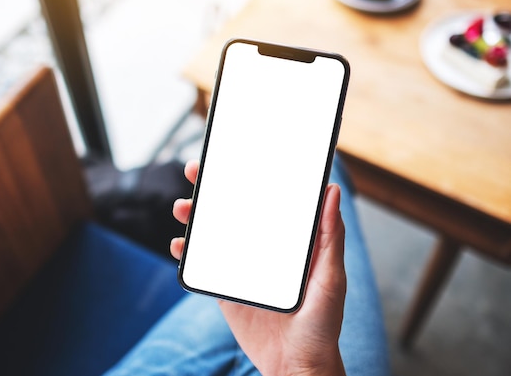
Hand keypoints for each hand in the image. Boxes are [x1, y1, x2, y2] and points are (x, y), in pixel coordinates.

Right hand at [171, 160, 346, 375]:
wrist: (296, 366)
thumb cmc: (322, 324)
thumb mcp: (330, 278)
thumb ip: (329, 238)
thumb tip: (332, 191)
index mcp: (287, 241)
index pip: (265, 201)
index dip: (247, 177)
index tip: (231, 158)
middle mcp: (262, 249)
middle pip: (232, 212)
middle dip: (211, 191)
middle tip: (194, 173)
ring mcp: (241, 268)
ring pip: (213, 234)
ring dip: (194, 218)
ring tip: (182, 209)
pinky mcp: (225, 289)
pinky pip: (202, 265)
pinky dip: (186, 253)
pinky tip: (178, 247)